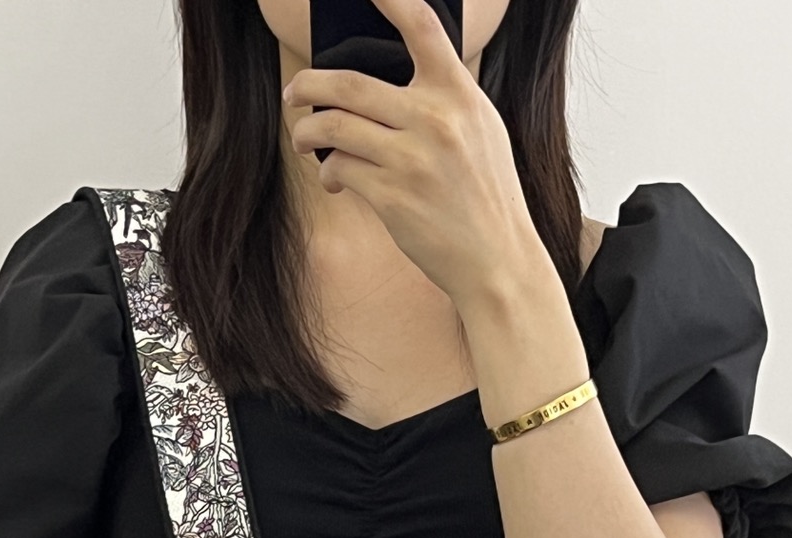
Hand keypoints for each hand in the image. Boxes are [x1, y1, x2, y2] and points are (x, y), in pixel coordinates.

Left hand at [282, 0, 547, 315]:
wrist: (497, 258)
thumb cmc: (485, 195)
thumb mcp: (480, 131)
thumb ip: (443, 99)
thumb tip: (390, 81)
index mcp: (459, 94)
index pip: (422, 28)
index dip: (390, 0)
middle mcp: (435, 120)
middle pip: (350, 83)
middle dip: (309, 86)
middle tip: (294, 94)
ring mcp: (411, 159)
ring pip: (335, 127)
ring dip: (307, 131)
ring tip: (303, 138)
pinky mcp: (392, 197)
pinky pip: (339, 168)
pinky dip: (328, 171)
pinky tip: (334, 179)